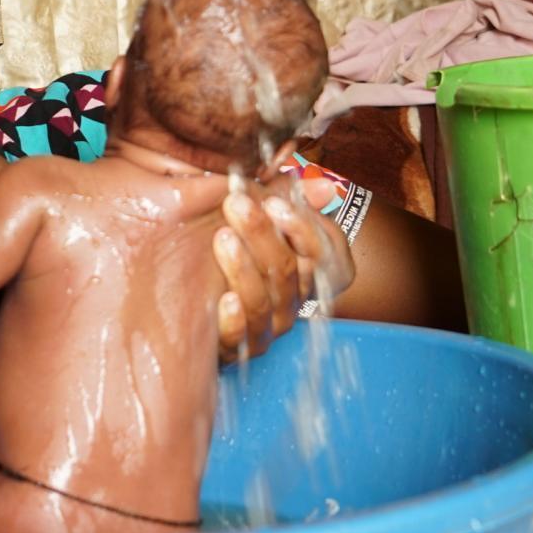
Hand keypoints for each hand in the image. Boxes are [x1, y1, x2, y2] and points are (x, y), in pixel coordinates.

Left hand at [214, 176, 356, 359]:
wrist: (208, 299)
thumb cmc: (244, 248)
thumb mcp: (266, 220)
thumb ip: (290, 198)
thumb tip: (325, 187)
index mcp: (307, 271)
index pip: (319, 253)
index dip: (299, 227)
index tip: (273, 201)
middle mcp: (293, 301)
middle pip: (288, 271)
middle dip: (261, 234)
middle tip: (235, 203)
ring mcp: (268, 326)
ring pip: (262, 300)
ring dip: (243, 268)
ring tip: (223, 238)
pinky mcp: (238, 345)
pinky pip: (240, 337)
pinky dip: (234, 320)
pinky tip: (224, 299)